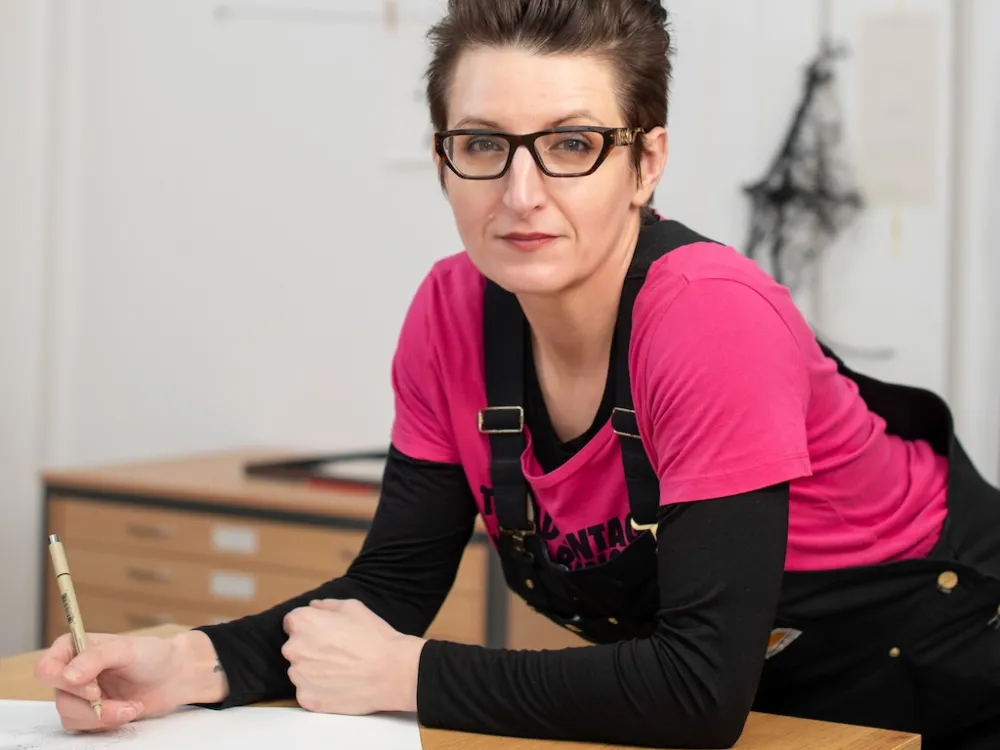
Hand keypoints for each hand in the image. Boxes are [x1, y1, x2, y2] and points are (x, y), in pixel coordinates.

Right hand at [34, 632, 187, 732]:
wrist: (172, 677)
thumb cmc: (151, 655)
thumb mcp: (127, 649)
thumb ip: (96, 658)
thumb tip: (68, 675)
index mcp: (73, 647)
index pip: (47, 669)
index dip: (64, 682)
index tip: (94, 688)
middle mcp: (71, 671)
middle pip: (60, 698)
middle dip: (92, 705)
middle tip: (120, 702)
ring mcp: (79, 694)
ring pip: (71, 716)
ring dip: (103, 716)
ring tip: (131, 707)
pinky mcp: (89, 713)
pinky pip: (84, 727)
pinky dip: (107, 723)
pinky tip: (128, 710)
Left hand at [281, 599, 424, 714]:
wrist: (391, 672)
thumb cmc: (373, 636)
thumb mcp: (353, 607)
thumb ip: (327, 605)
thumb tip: (313, 607)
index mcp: (302, 622)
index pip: (292, 622)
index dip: (310, 626)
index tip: (324, 632)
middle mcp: (293, 649)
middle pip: (295, 647)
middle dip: (310, 647)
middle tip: (336, 651)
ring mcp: (298, 677)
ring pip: (300, 670)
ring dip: (313, 669)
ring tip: (340, 669)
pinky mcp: (306, 699)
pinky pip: (307, 691)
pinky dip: (319, 689)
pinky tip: (339, 685)